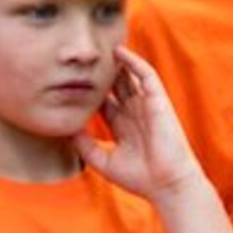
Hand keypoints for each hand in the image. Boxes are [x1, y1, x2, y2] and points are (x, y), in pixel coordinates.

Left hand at [74, 48, 200, 202]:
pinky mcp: (158, 100)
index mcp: (123, 127)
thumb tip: (66, 128)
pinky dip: (134, 62)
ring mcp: (146, 105)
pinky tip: (119, 52)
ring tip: (99, 48)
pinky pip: (146, 75)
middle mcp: (134, 113)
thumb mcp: (103, 161)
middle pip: (115, 88)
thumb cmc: (139, 177)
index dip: (89, 94)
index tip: (69, 83)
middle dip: (100, 76)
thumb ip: (84, 145)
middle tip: (82, 61)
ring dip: (116, 64)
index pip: (103, 104)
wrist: (166, 184)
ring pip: (129, 77)